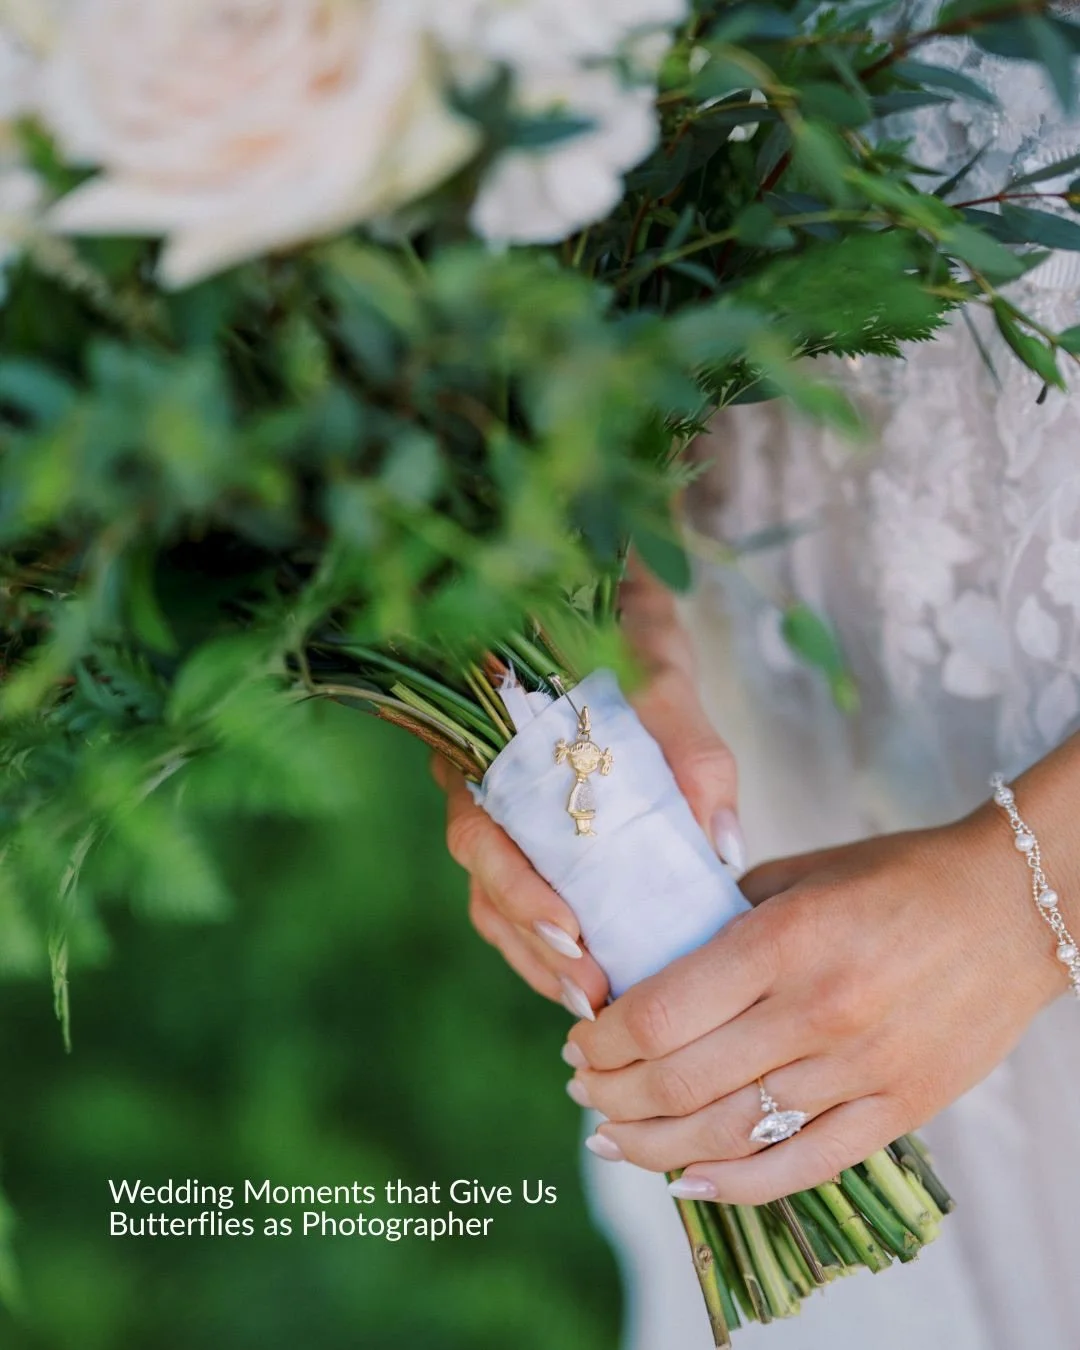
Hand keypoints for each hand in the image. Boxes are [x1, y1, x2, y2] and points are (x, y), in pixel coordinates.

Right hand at [433, 558, 742, 1018]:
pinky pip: (522, 893)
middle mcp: (479, 782)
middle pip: (485, 884)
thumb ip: (686, 747)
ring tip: (597, 1003)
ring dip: (541, 955)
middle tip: (595, 994)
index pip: (481, 833)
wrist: (599, 590)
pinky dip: (550, 936)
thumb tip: (724, 849)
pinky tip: (592, 970)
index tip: (571, 935)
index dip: (517, 892)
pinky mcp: (530, 826)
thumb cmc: (622, 626)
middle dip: (535, 946)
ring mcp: (500, 808)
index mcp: (486, 743)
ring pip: (497, 900)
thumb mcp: (660, 670)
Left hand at [566, 799, 1070, 1202]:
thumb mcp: (797, 874)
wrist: (1012, 907)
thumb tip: (648, 962)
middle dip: (611, 1093)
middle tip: (583, 1086)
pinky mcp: (899, 1110)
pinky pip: (803, 1166)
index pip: (657, 1015)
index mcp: (782, 941)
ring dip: (653, 1144)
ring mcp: (860, 1069)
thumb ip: (720, 919)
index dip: (600, 1039)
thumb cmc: (896, 878)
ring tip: (612, 1136)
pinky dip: (737, 1184)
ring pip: (729, 1134)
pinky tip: (689, 1181)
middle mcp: (816, 1011)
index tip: (577, 1038)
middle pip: (679, 1082)